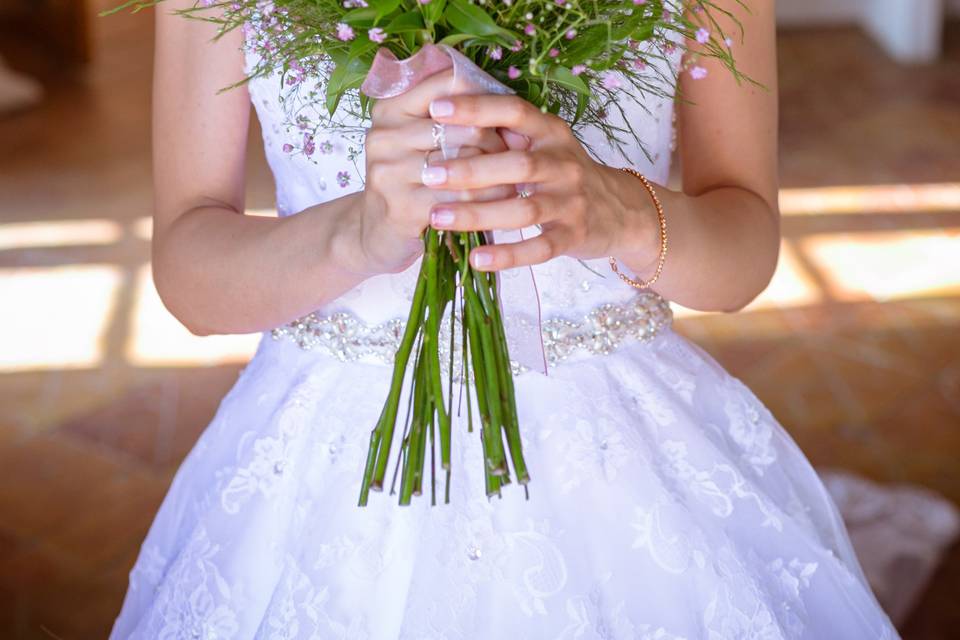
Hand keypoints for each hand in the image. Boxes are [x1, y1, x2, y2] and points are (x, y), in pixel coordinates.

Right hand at [354, 70, 513, 274]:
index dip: (484, 98)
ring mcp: (390, 171)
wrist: (374, 233)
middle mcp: (385, 134)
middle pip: (462, 124)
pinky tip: (502, 203)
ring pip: (465, 162)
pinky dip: (488, 200)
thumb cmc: (409, 181)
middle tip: (518, 155)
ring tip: (515, 178)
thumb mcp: (418, 141)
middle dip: (496, 140)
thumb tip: (509, 106)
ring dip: (498, 173)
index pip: (449, 82)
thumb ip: (451, 118)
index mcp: (390, 107)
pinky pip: (461, 198)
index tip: (504, 118)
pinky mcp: (402, 206)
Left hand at [420, 94, 660, 272]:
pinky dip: (507, 255)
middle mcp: (564, 164)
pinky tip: (476, 258)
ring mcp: (571, 202)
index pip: (514, 111)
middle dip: (471, 169)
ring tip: (437, 217)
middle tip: (428, 174)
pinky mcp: (574, 236)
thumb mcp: (545, 145)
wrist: (622, 211)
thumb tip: (451, 118)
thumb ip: (507, 134)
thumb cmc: (566, 175)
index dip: (477, 108)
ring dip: (479, 214)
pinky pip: (538, 248)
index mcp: (552, 133)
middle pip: (517, 164)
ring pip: (523, 209)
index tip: (435, 108)